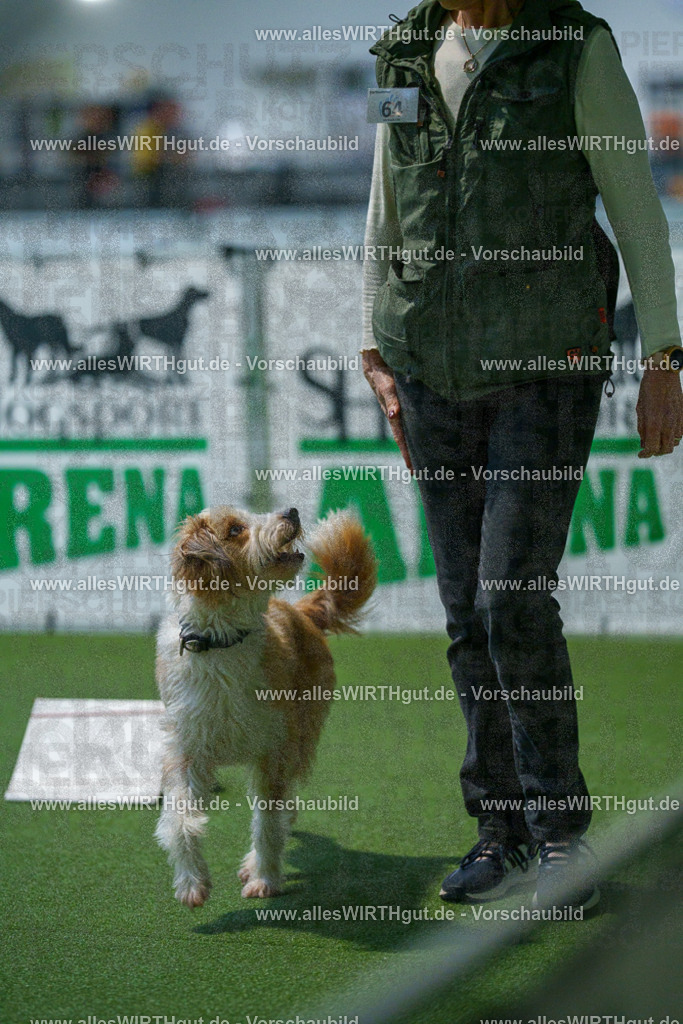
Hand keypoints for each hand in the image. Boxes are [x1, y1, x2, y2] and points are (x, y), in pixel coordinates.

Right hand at [362, 348, 413, 471]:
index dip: (406, 454)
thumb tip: (393, 414)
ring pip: (408, 433)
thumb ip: (391, 399)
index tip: (412, 468)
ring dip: (413, 445)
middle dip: (410, 456)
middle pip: (404, 440)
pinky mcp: (403, 406)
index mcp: (393, 415)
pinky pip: (410, 423)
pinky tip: (423, 436)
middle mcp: (396, 417)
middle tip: (418, 472)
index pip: (401, 439)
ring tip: (422, 459)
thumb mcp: (386, 386)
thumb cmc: (382, 375)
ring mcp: (399, 413)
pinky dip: (416, 432)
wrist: (375, 365)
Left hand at [636, 361, 682, 457]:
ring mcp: (678, 419)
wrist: (664, 373)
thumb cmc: (648, 389)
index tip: (641, 454)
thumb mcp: (640, 409)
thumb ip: (642, 428)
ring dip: (666, 445)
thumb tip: (644, 444)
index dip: (646, 454)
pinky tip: (666, 431)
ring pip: (675, 443)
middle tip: (648, 448)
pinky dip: (674, 436)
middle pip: (666, 450)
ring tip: (657, 439)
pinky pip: (681, 433)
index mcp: (654, 422)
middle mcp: (668, 423)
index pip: (652, 448)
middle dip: (656, 452)